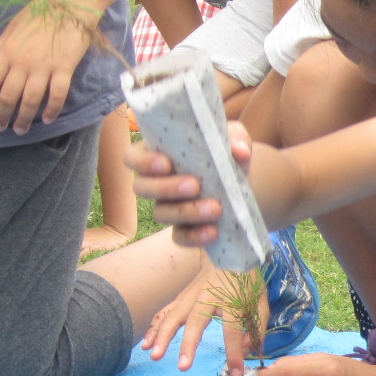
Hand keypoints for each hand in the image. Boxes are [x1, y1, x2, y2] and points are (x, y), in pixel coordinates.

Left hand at [0, 0, 101, 133]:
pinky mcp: (64, 69)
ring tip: (20, 129)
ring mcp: (44, 67)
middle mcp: (22, 62)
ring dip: (24, 117)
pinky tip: (47, 119)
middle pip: (8, 95)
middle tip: (0, 127)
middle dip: (2, 114)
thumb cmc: (38, 15)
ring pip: (31, 99)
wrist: (68, 5)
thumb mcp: (9, 30)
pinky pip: (57, 95)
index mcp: (6, 52)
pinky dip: (52, 109)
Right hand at [125, 121, 254, 247]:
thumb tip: (239, 152)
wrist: (242, 181)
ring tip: (216, 209)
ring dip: (186, 212)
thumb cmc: (225, 152)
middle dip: (166, 188)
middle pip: (142, 188)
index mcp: (156, 154)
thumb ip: (235, 139)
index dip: (143, 162)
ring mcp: (168, 207)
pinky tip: (213, 232)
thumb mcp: (232, 138)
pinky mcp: (183, 228)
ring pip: (161, 214)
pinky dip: (195, 236)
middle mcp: (156, 182)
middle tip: (194, 185)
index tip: (166, 163)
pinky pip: (180, 237)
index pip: (133, 158)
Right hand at [142, 257, 267, 374]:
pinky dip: (154, 327)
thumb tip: (247, 351)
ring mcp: (191, 295)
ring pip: (174, 315)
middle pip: (196, 322)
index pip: (233, 329)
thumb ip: (256, 327)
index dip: (234, 351)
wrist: (229, 253)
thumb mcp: (261, 303)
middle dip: (189, 345)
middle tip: (183, 367)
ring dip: (162, 336)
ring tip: (155, 355)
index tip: (236, 372)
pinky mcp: (181, 296)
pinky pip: (165, 312)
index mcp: (232, 300)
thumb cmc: (246, 282)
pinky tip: (146, 344)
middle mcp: (209, 297)